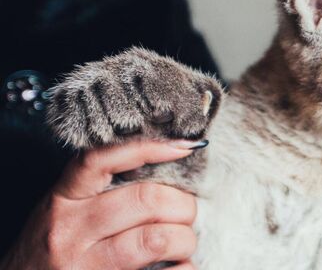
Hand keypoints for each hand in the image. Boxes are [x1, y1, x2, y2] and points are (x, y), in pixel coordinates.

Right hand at [1, 139, 204, 269]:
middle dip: (182, 205)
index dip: (149, 148)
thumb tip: (166, 168)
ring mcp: (85, 265)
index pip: (103, 159)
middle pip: (145, 200)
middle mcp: (71, 230)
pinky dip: (184, 269)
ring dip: (185, 239)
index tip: (184, 147)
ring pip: (156, 239)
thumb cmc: (51, 251)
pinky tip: (182, 266)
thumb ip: (101, 192)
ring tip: (184, 243)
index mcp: (63, 200)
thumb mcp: (65, 212)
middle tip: (186, 213)